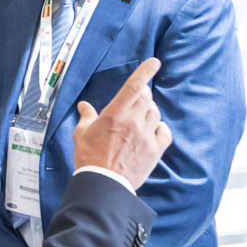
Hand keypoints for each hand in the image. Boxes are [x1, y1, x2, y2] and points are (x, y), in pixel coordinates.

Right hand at [71, 57, 172, 188]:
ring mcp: (145, 136)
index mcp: (115, 114)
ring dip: (150, 110)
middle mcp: (133, 121)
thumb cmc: (89, 158)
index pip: (134, 86)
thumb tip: (84, 106)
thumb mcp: (81, 134)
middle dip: (143, 94)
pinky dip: (162, 128)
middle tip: (137, 98)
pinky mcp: (154, 150)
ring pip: (155, 113)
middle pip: (146, 98)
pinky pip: (165, 132)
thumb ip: (86, 117)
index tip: (154, 62)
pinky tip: (156, 129)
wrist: (103, 183)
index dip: (145, 71)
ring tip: (142, 116)